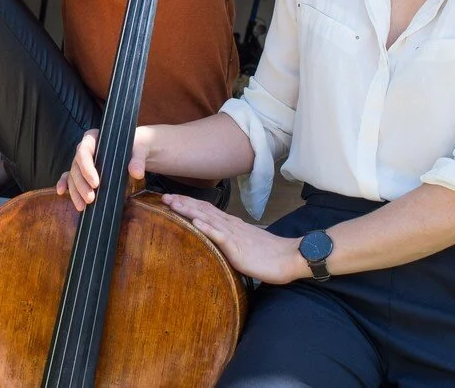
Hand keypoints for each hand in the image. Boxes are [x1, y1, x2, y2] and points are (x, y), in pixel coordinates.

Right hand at [54, 127, 153, 212]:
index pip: (84, 151)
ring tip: (82, 206)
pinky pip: (69, 177)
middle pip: (76, 166)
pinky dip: (64, 184)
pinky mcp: (83, 171)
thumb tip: (136, 172)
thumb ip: (138, 159)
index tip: (96, 183)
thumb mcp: (140, 149)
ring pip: (73, 175)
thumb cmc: (136, 147)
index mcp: (94, 137)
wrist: (136, 151)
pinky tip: (61, 192)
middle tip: (91, 199)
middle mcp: (85, 148)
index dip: (87, 167)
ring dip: (75, 191)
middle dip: (81, 184)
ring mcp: (83, 161)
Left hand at [161, 194, 305, 284]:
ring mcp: (234, 236)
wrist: (291, 257)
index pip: (206, 210)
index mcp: (232, 225)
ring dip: (189, 211)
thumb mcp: (246, 244)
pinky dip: (208, 229)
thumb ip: (231, 240)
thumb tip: (218, 239)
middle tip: (163, 197)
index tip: (172, 198)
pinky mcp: (239, 248)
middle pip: (203, 210)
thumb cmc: (270, 254)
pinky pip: (221, 237)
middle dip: (182, 203)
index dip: (189, 203)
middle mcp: (231, 226)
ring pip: (208, 219)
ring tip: (173, 204)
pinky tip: (196, 223)